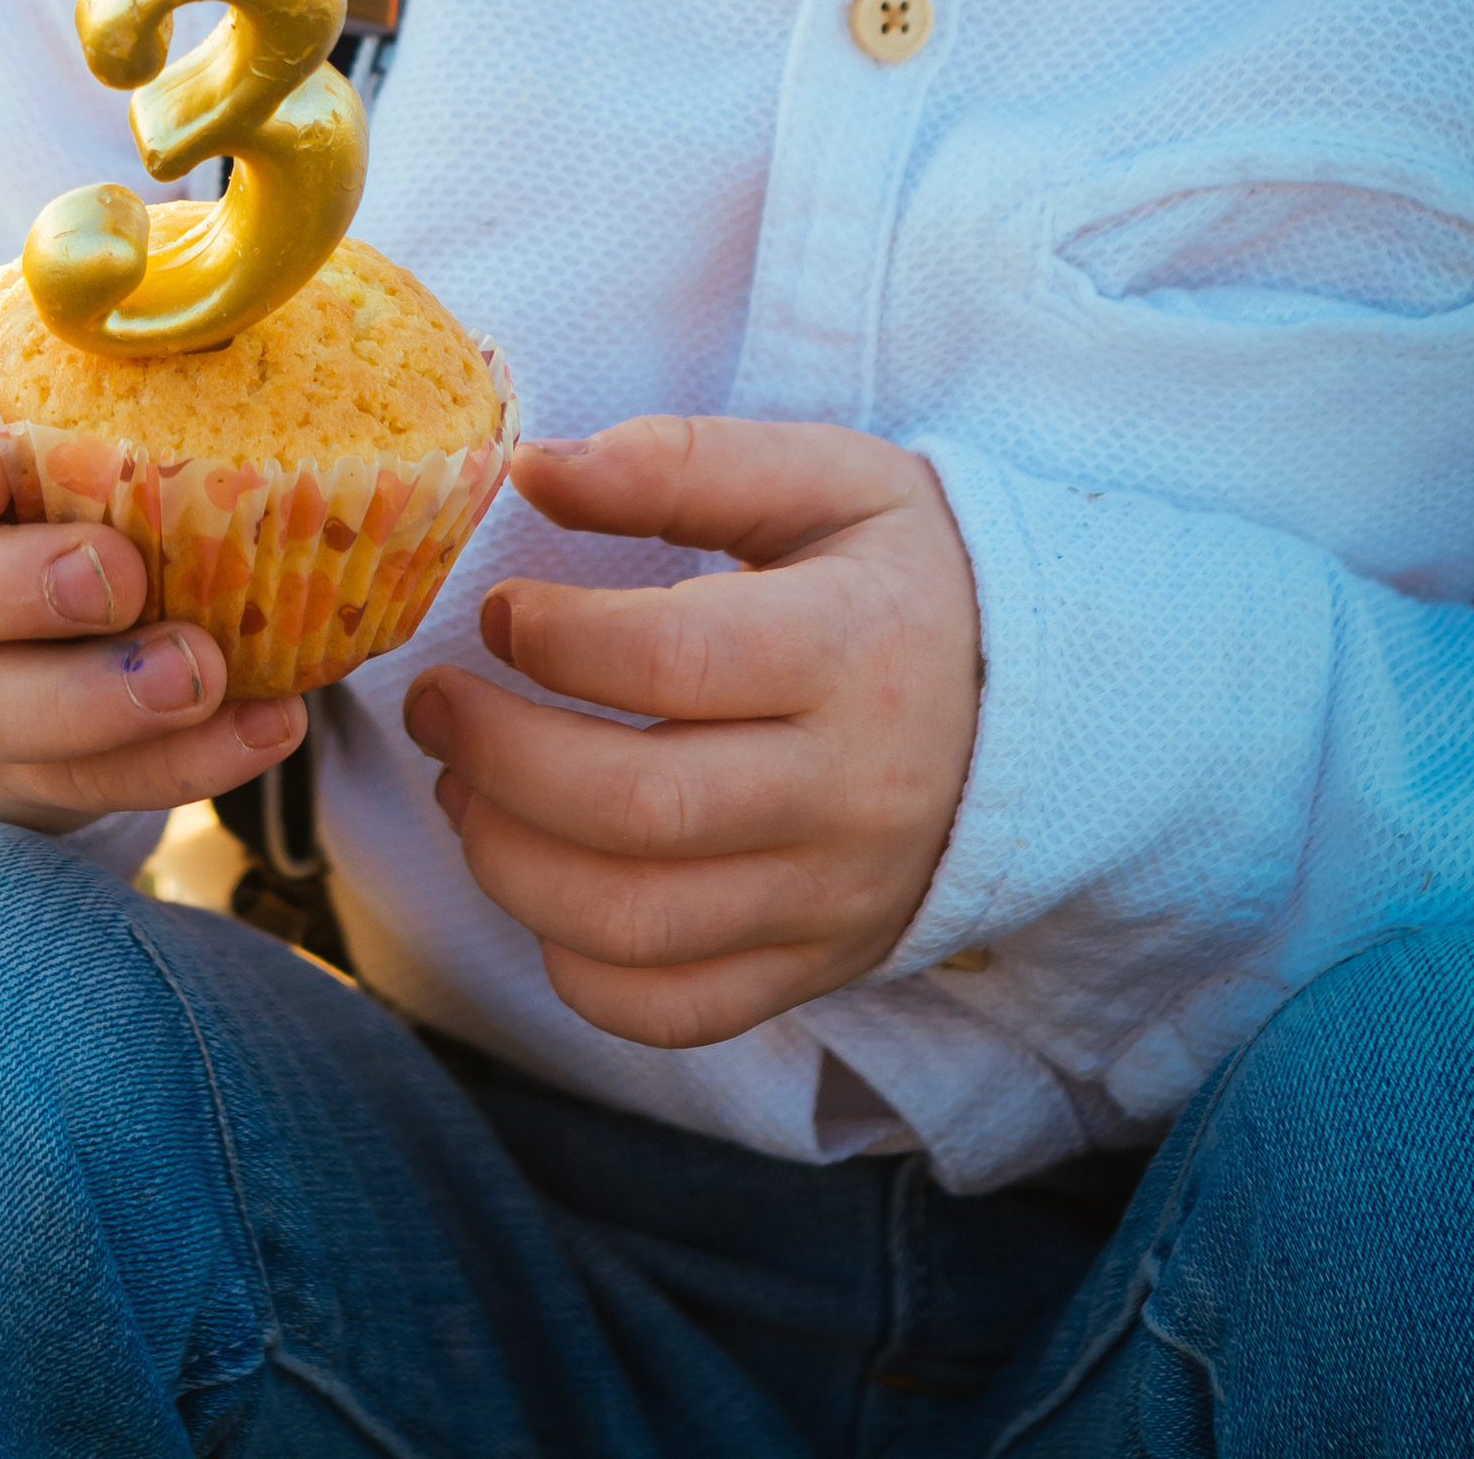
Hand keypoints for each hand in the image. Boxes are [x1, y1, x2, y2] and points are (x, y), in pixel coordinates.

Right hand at [0, 348, 302, 825]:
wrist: (29, 591)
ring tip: (203, 673)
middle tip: (118, 579)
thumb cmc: (73, 437)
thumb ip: (123, 312)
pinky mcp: (10, 767)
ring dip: (91, 703)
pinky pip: (75, 782)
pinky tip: (265, 724)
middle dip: (10, 589)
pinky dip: (176, 765)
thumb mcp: (73, 366)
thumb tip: (215, 242)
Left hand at [403, 416, 980, 1045]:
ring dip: (508, 860)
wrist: (1037, 709)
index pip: (671, 660)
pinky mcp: (815, 968)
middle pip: (637, 806)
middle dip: (497, 756)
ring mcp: (832, 898)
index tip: (497, 612)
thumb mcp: (823, 478)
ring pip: (635, 921)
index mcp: (853, 651)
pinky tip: (542, 883)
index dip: (554, 637)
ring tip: (463, 788)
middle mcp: (848, 792)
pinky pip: (673, 1009)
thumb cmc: (900, 575)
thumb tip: (531, 468)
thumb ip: (678, 463)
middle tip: (435, 704)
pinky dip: (576, 966)